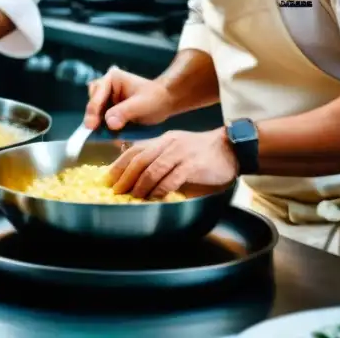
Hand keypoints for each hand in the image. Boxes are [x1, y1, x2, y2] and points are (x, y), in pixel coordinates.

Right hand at [84, 65, 172, 130]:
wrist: (165, 102)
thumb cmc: (155, 98)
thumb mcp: (142, 104)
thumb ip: (125, 112)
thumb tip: (109, 123)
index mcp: (111, 79)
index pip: (97, 95)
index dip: (93, 110)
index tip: (91, 126)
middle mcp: (105, 88)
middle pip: (92, 104)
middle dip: (94, 118)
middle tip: (94, 132)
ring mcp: (106, 100)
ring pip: (95, 114)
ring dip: (99, 126)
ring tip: (105, 137)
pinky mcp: (109, 111)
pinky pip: (102, 122)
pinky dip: (106, 130)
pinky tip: (113, 138)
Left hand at [107, 129, 237, 199]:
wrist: (231, 148)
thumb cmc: (204, 154)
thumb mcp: (178, 152)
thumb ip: (162, 162)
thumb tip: (141, 180)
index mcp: (163, 140)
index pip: (135, 150)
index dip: (119, 164)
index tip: (108, 177)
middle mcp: (168, 144)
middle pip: (139, 160)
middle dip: (124, 177)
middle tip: (116, 191)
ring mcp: (180, 154)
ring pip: (152, 169)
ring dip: (140, 185)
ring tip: (132, 196)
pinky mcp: (192, 165)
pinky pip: (171, 179)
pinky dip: (160, 190)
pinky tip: (154, 198)